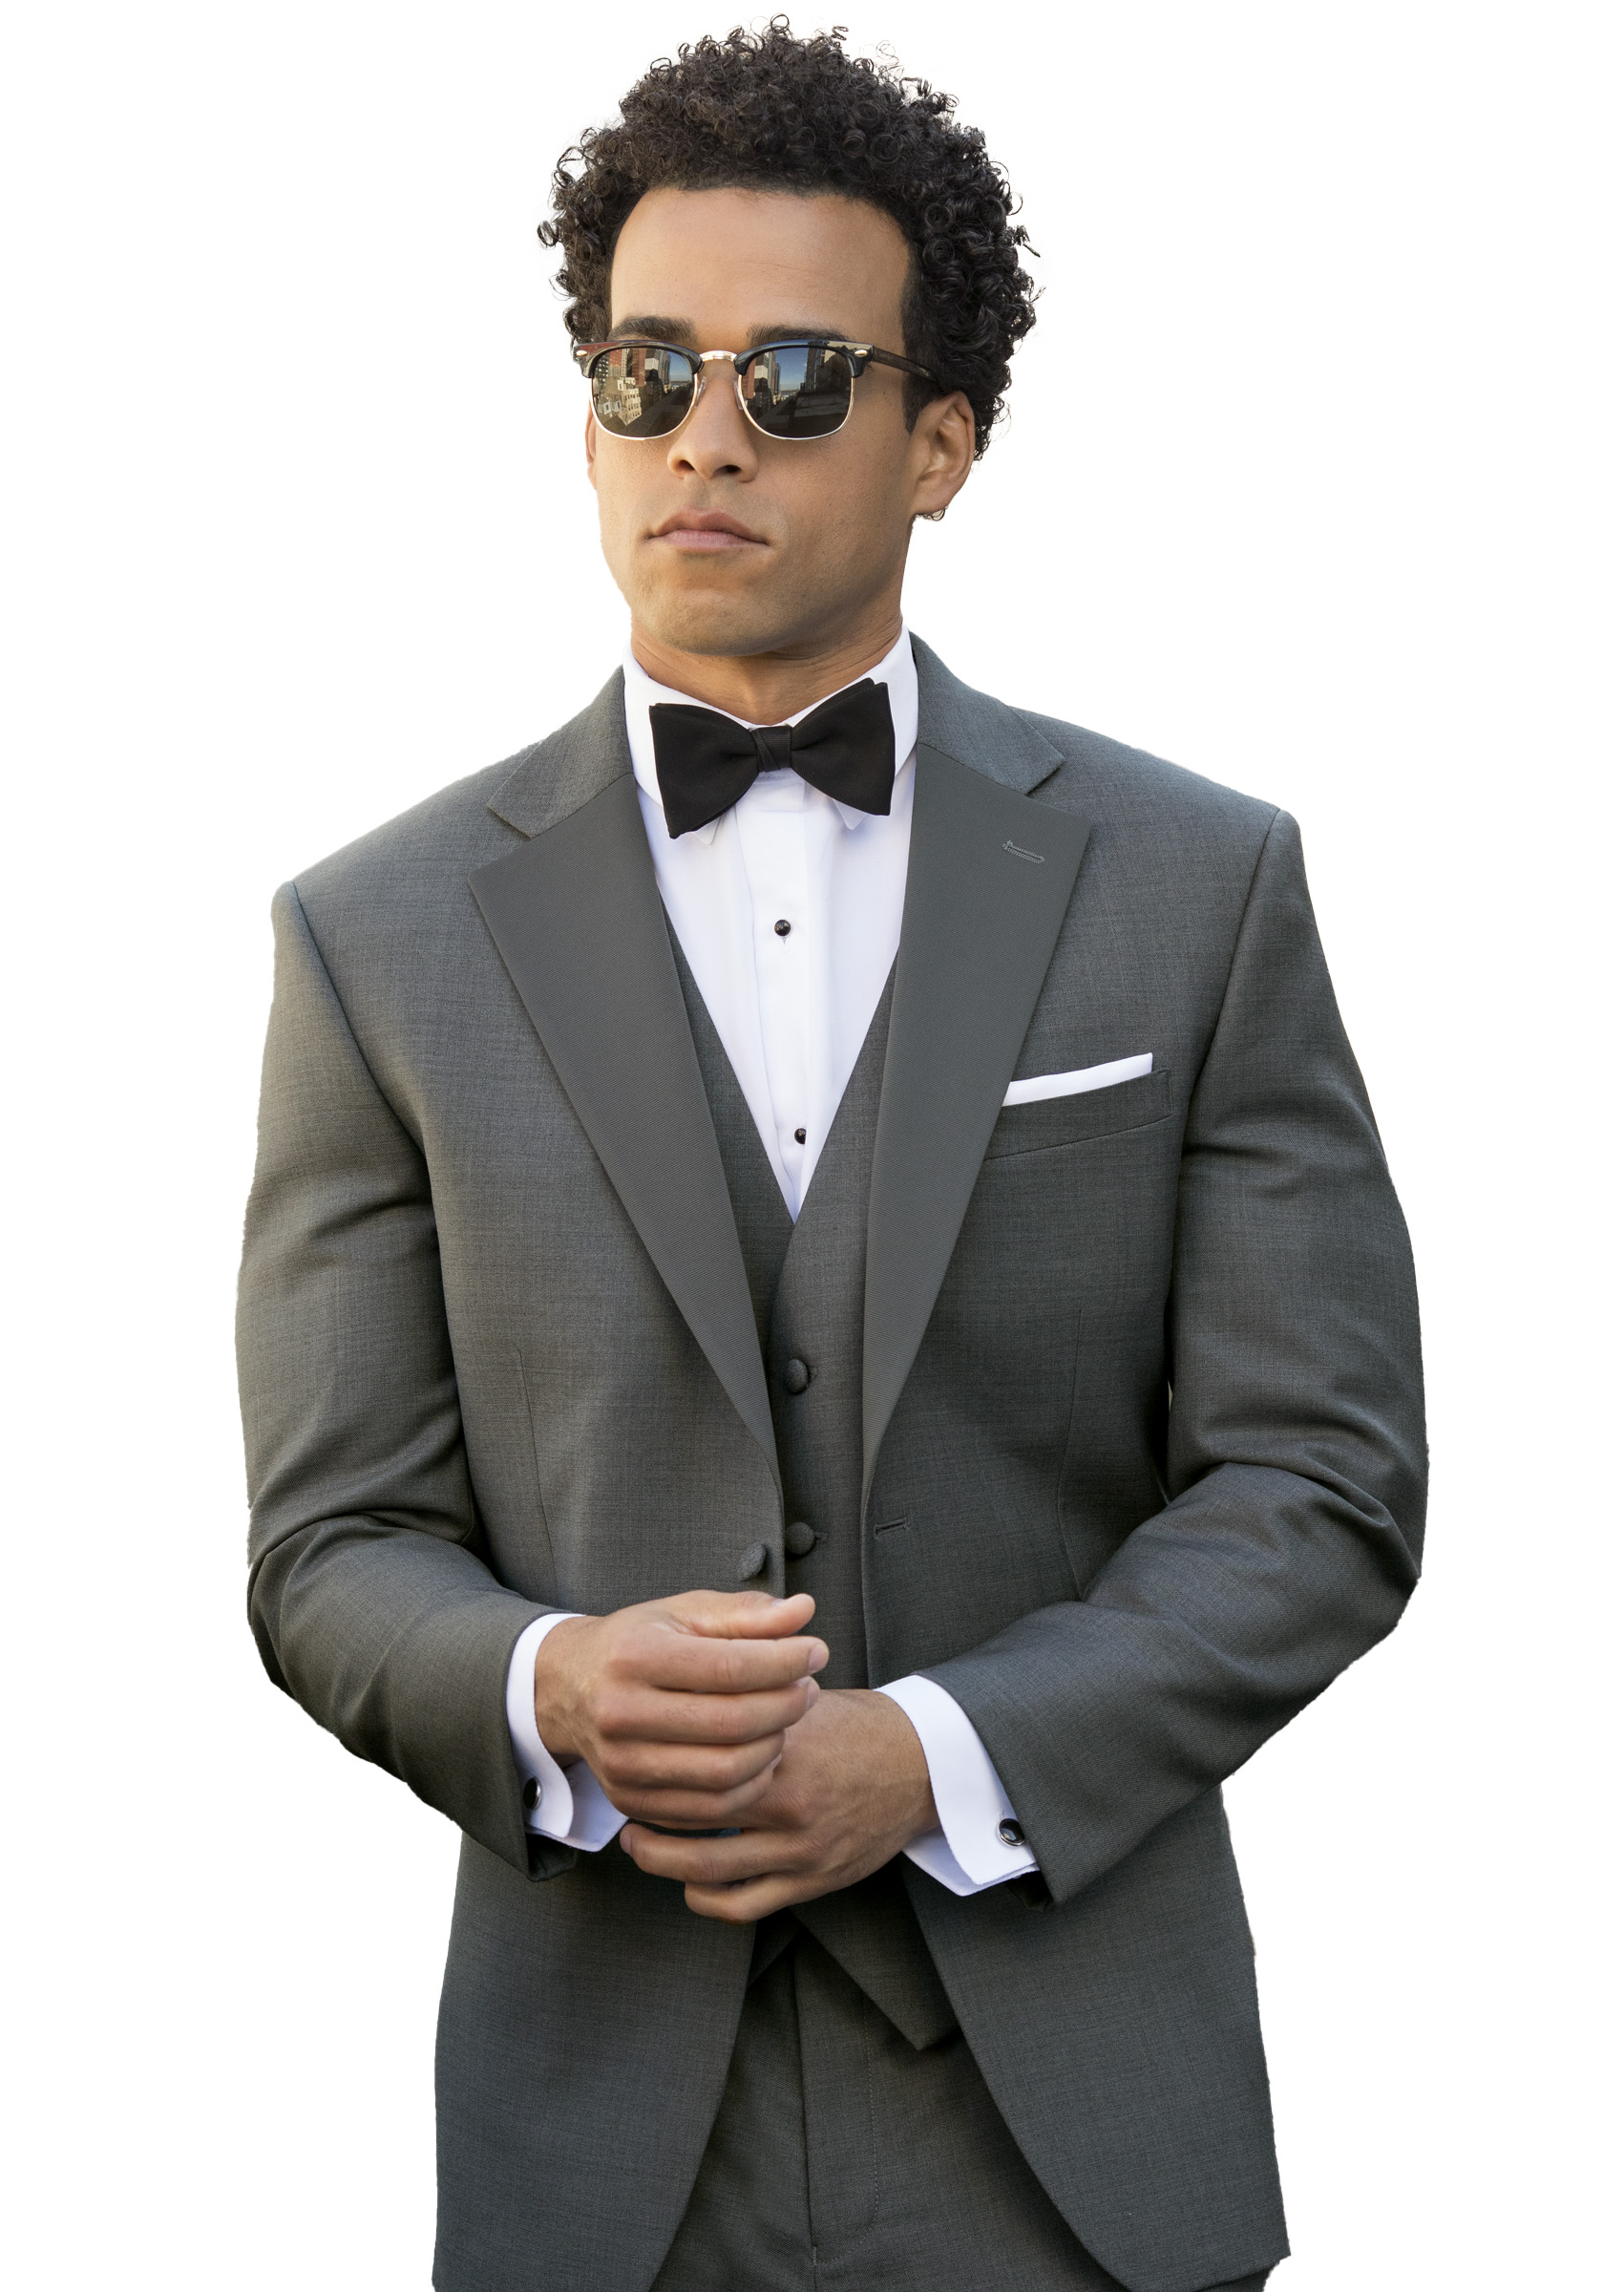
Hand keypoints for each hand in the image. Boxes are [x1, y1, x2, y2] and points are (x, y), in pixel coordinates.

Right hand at [533, 1590, 827, 1828]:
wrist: (569, 1688)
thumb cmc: (638, 1642)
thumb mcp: (684, 1613)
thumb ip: (745, 1612)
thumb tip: (805, 1611)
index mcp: (634, 1657)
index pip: (730, 1667)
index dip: (786, 1661)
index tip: (817, 1651)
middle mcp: (620, 1714)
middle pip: (731, 1725)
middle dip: (786, 1706)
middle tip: (809, 1688)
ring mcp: (622, 1765)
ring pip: (724, 1774)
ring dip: (773, 1748)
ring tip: (786, 1720)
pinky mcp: (629, 1800)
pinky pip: (709, 1809)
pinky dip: (749, 1786)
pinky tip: (762, 1755)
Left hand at [619, 1687, 936, 1920]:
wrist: (922, 1767)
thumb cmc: (857, 1727)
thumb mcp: (807, 1698)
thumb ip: (754, 1694)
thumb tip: (694, 1675)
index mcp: (784, 1743)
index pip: (704, 1754)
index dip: (660, 1755)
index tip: (634, 1747)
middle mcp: (788, 1798)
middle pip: (693, 1812)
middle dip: (648, 1809)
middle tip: (622, 1801)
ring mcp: (799, 1845)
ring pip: (707, 1865)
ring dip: (661, 1858)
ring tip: (636, 1844)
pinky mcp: (811, 1879)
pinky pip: (742, 1903)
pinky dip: (704, 1896)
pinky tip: (686, 1881)